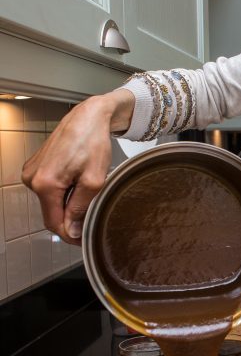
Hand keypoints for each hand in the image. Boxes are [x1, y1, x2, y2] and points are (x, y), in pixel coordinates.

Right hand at [21, 89, 134, 243]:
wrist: (88, 116)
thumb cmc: (92, 141)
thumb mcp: (94, 180)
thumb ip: (80, 207)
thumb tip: (72, 230)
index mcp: (45, 183)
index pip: (54, 223)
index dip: (70, 234)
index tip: (84, 238)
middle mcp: (32, 178)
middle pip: (51, 213)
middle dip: (70, 219)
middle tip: (91, 216)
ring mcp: (32, 172)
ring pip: (51, 201)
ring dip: (67, 204)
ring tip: (87, 192)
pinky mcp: (36, 167)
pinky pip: (49, 189)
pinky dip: (63, 192)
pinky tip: (78, 182)